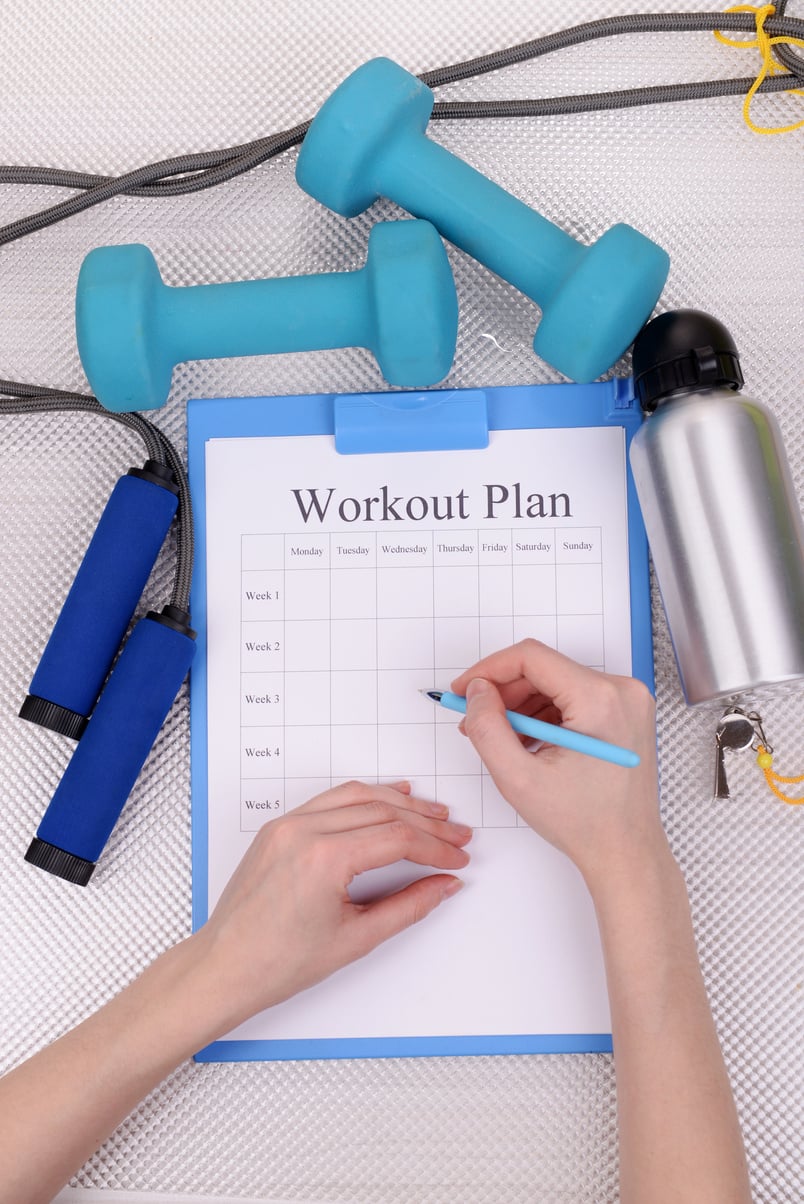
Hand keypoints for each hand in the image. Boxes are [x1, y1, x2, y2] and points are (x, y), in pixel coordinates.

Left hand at [191, 780, 470, 1032]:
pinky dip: (363, 798)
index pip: (397, 838)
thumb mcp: (356, 939)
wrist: (225, 967)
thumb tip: (444, 885)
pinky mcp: (278, 827)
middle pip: (382, 811)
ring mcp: (287, 824)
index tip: (458, 856)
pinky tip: (387, 799)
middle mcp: (304, 830)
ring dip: (399, 802)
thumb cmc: (279, 962)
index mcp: (323, 858)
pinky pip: (330, 801)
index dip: (436, 846)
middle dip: (426, 822)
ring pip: (357, 796)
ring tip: (433, 812)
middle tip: (457, 834)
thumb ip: (408, 907)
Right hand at [451, 640, 666, 893]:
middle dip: (504, 692)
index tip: (464, 690)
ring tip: (501, 739)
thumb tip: (477, 691)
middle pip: (544, 669)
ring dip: (522, 705)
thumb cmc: (584, 823)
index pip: (531, 658)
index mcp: (600, 700)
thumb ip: (488, 727)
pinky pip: (574, 697)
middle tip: (474, 720)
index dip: (488, 670)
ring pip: (557, 683)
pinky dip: (545, 714)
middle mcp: (621, 691)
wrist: (626, 852)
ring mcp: (628, 701)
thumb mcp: (518, 778)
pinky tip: (528, 742)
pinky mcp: (625, 713)